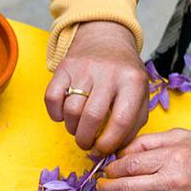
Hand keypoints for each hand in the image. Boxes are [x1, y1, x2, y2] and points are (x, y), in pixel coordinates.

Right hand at [45, 21, 149, 155]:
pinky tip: (63, 114)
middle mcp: (109, 73)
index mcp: (133, 81)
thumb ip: (133, 123)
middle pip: (92, 117)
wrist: (106, 40)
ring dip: (71, 127)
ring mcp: (84, 69)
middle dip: (85, 139)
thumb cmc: (123, 76)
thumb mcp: (139, 95)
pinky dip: (55, 114)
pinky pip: (52, 99)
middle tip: (85, 144)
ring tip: (77, 127)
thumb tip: (115, 149)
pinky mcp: (63, 68)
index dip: (108, 143)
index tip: (102, 150)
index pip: (121, 121)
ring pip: (71, 110)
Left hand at [99, 129, 190, 190]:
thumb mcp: (181, 136)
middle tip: (102, 185)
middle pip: (124, 189)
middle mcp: (171, 183)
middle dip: (106, 188)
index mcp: (172, 158)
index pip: (128, 166)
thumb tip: (120, 153)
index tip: (108, 170)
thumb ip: (147, 142)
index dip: (112, 169)